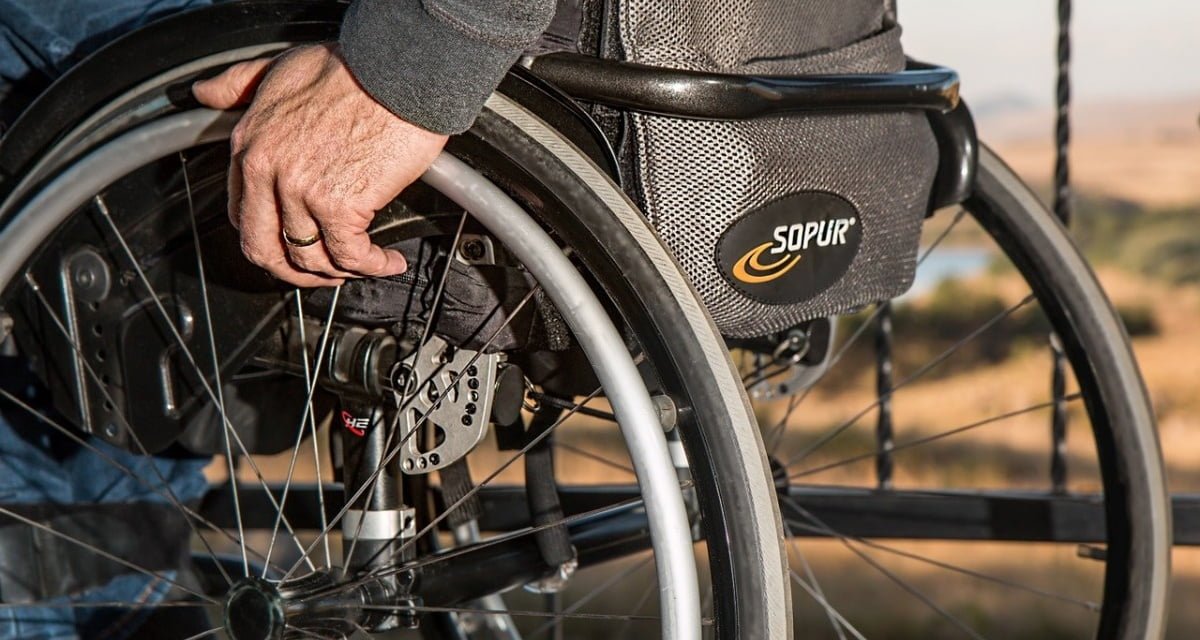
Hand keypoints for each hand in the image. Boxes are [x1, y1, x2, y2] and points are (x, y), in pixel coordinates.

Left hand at [192, 44, 447, 286]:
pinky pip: (351, 256)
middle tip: (324, 273)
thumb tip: (206, 92)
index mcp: (250, 145)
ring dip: (341, 272)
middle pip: (266, 250)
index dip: (270, 239)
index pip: (243, 215)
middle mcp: (268, 171)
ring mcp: (302, 191)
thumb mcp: (279, 66)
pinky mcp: (341, 205)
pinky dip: (373, 266)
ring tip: (366, 265)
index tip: (294, 243)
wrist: (397, 70)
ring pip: (310, 259)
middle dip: (295, 273)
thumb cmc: (352, 67)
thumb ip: (240, 83)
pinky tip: (389, 260)